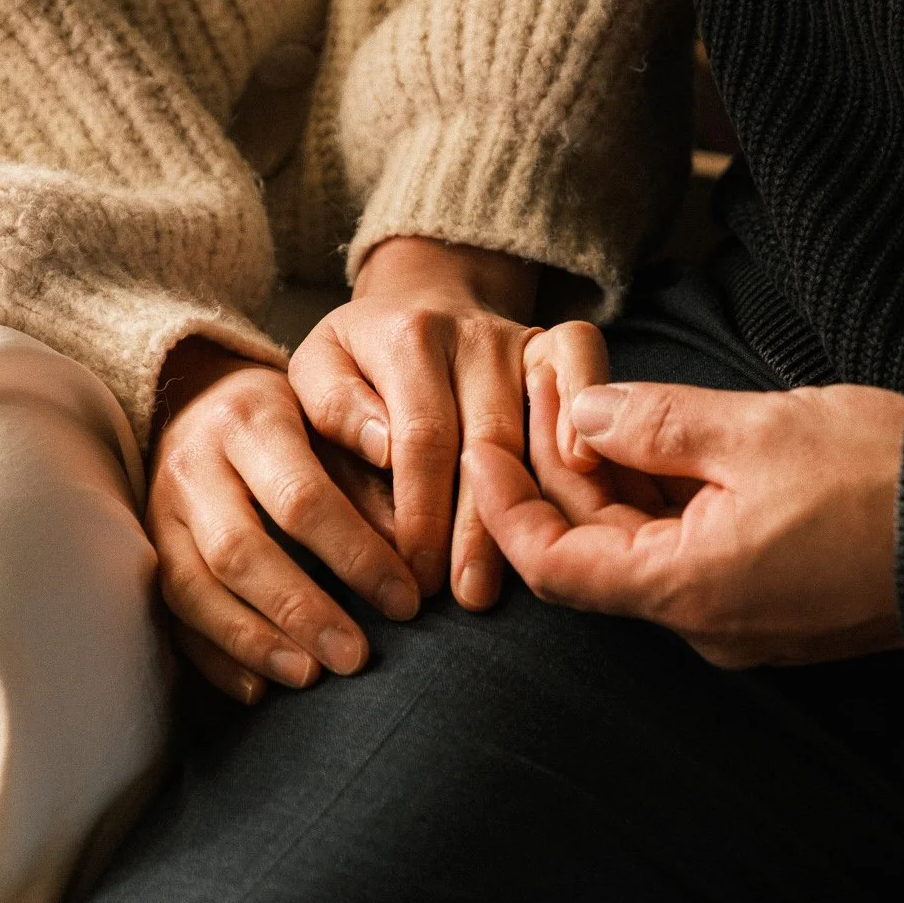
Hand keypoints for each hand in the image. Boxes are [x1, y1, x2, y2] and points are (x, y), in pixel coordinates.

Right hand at [147, 339, 420, 703]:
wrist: (207, 401)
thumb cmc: (297, 418)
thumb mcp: (338, 421)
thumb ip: (373, 477)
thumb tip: (417, 548)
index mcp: (250, 420)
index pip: (302, 498)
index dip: (356, 555)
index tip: (406, 601)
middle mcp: (192, 464)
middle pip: (239, 550)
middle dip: (301, 610)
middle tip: (356, 658)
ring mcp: (158, 512)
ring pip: (192, 589)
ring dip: (253, 641)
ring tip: (309, 676)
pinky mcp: (144, 552)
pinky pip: (168, 615)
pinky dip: (213, 657)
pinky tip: (257, 689)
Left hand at [287, 238, 606, 609]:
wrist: (414, 308)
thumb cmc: (359, 364)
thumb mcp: (317, 375)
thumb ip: (335, 414)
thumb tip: (384, 452)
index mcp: (405, 338)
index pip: (422, 438)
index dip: (423, 514)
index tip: (418, 576)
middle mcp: (470, 333)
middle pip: (488, 441)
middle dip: (479, 528)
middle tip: (470, 594)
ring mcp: (520, 339)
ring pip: (538, 428)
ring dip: (535, 502)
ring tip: (524, 569)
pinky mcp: (556, 346)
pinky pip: (585, 368)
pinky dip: (586, 419)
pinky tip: (584, 477)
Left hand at [466, 373, 903, 665]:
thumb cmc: (883, 477)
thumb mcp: (753, 430)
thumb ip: (653, 426)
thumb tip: (582, 418)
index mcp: (689, 590)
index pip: (555, 567)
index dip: (507, 505)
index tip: (484, 446)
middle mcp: (708, 626)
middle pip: (597, 556)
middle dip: (562, 476)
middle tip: (549, 393)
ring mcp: (746, 623)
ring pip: (647, 554)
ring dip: (616, 486)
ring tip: (597, 403)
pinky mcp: (779, 606)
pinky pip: (695, 559)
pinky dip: (666, 505)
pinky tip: (662, 445)